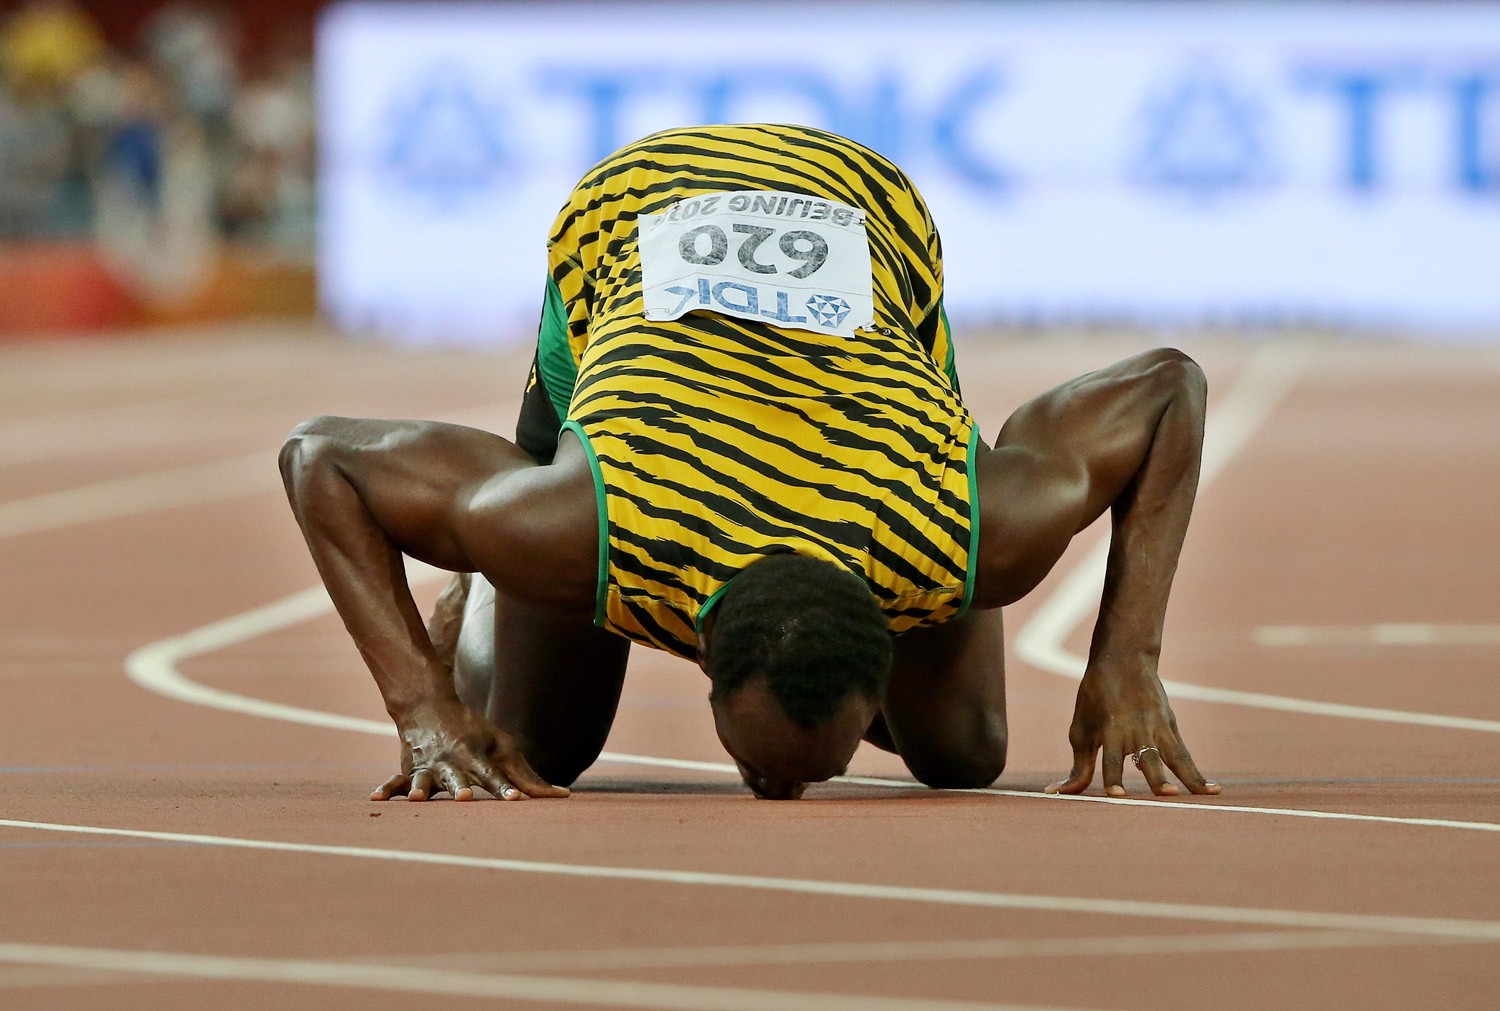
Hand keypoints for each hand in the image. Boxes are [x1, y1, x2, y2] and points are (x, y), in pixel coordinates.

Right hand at [371, 698, 569, 801]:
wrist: (429, 705)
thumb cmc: (474, 731)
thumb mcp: (503, 746)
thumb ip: (527, 776)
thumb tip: (563, 797)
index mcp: (476, 755)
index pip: (494, 775)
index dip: (504, 788)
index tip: (516, 800)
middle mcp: (452, 762)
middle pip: (458, 778)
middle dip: (460, 787)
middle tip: (464, 797)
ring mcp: (429, 766)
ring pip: (426, 780)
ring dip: (422, 789)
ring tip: (418, 799)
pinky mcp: (410, 770)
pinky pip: (395, 781)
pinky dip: (386, 790)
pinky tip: (375, 800)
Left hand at [1045, 659, 1219, 797]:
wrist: (1123, 659)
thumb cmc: (1095, 698)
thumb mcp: (1081, 729)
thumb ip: (1078, 765)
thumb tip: (1059, 793)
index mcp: (1110, 729)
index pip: (1112, 759)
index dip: (1113, 778)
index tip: (1117, 796)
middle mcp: (1137, 730)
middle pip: (1148, 758)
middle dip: (1156, 777)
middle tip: (1167, 795)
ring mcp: (1158, 728)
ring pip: (1175, 757)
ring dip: (1188, 777)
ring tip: (1202, 795)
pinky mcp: (1171, 727)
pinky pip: (1185, 755)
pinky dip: (1197, 773)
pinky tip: (1212, 790)